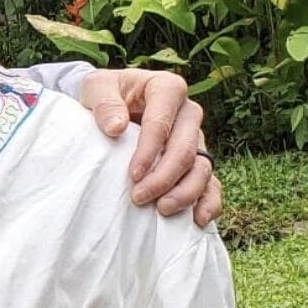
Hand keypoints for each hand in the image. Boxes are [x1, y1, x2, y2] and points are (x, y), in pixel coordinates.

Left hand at [76, 68, 220, 225]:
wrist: (111, 101)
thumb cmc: (104, 92)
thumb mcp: (95, 87)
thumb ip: (105, 103)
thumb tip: (116, 128)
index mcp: (167, 88)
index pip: (162, 122)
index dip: (149, 151)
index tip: (131, 174)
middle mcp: (188, 112)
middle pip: (185, 149)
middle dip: (164, 177)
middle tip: (139, 198)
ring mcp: (196, 137)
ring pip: (202, 167)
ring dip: (186, 192)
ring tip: (163, 210)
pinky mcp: (196, 158)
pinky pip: (211, 182)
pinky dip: (208, 201)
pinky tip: (198, 219)